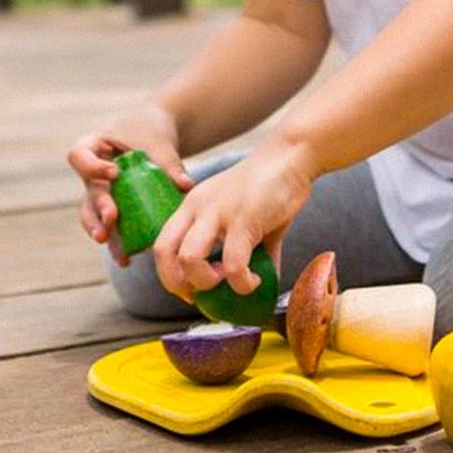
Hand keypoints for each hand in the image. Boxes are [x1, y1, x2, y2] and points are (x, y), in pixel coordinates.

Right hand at [66, 104, 192, 264]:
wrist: (154, 134)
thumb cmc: (152, 132)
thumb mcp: (159, 143)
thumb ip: (169, 163)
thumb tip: (186, 185)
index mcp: (93, 147)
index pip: (79, 157)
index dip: (92, 167)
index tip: (114, 173)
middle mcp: (90, 174)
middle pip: (87, 193)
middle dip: (99, 209)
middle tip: (111, 218)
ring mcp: (99, 193)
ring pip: (93, 216)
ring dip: (102, 232)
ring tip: (114, 250)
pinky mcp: (113, 208)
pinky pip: (111, 226)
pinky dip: (118, 242)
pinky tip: (127, 259)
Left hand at [153, 137, 315, 303]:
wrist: (291, 157)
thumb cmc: (270, 187)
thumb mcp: (247, 218)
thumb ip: (249, 251)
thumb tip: (262, 285)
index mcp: (192, 206)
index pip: (161, 244)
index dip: (169, 275)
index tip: (190, 290)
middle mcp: (198, 207)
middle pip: (164, 252)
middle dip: (176, 283)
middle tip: (200, 295)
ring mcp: (218, 212)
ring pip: (189, 259)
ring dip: (205, 282)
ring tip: (228, 282)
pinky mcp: (243, 219)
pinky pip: (233, 264)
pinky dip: (241, 283)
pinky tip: (254, 281)